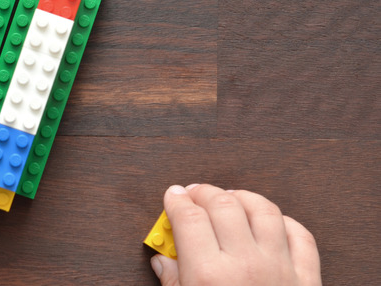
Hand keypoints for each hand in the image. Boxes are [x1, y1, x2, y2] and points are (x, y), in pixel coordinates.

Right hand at [151, 184, 320, 285]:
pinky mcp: (306, 280)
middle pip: (223, 205)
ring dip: (243, 198)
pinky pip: (301, 236)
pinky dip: (285, 222)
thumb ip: (172, 283)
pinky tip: (270, 222)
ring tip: (230, 198)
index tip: (173, 195)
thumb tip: (162, 262)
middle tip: (194, 194)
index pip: (188, 217)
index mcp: (209, 275)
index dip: (176, 200)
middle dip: (205, 192)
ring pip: (264, 211)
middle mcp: (245, 265)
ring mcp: (279, 269)